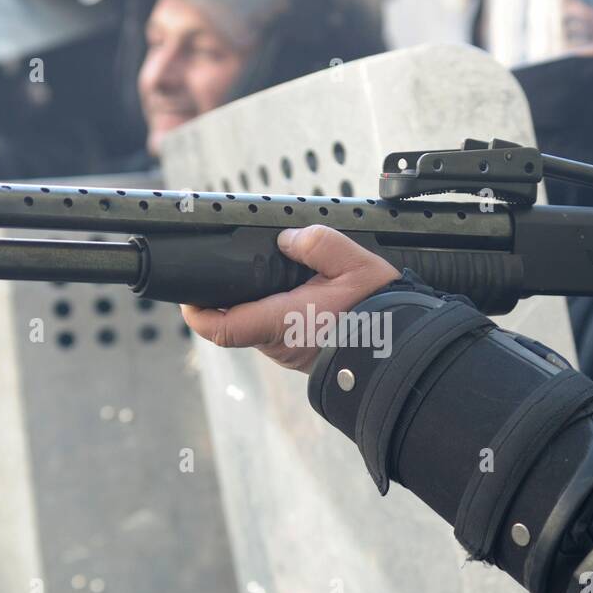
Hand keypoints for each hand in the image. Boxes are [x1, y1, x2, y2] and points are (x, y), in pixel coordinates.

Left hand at [181, 225, 400, 372]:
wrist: (405, 350)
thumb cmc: (381, 313)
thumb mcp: (352, 262)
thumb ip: (315, 243)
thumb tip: (288, 239)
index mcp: (280, 322)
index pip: (218, 326)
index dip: (195, 311)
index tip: (188, 292)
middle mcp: (278, 344)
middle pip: (235, 320)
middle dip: (229, 295)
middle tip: (232, 267)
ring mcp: (289, 352)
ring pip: (256, 325)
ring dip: (255, 302)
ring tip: (270, 274)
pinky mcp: (301, 354)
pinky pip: (276, 331)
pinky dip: (275, 310)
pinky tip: (294, 291)